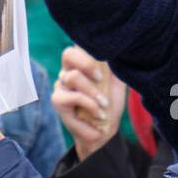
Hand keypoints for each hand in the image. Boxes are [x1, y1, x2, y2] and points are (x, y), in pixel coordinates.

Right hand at [52, 46, 125, 161]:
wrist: (104, 131)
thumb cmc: (109, 105)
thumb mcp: (117, 85)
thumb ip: (116, 69)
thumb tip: (120, 54)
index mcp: (80, 65)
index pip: (77, 47)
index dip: (88, 49)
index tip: (105, 63)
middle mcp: (67, 72)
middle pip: (68, 54)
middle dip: (87, 64)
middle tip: (100, 78)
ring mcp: (60, 86)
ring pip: (73, 76)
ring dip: (93, 92)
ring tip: (104, 104)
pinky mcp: (57, 100)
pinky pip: (75, 96)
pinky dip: (90, 104)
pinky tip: (99, 113)